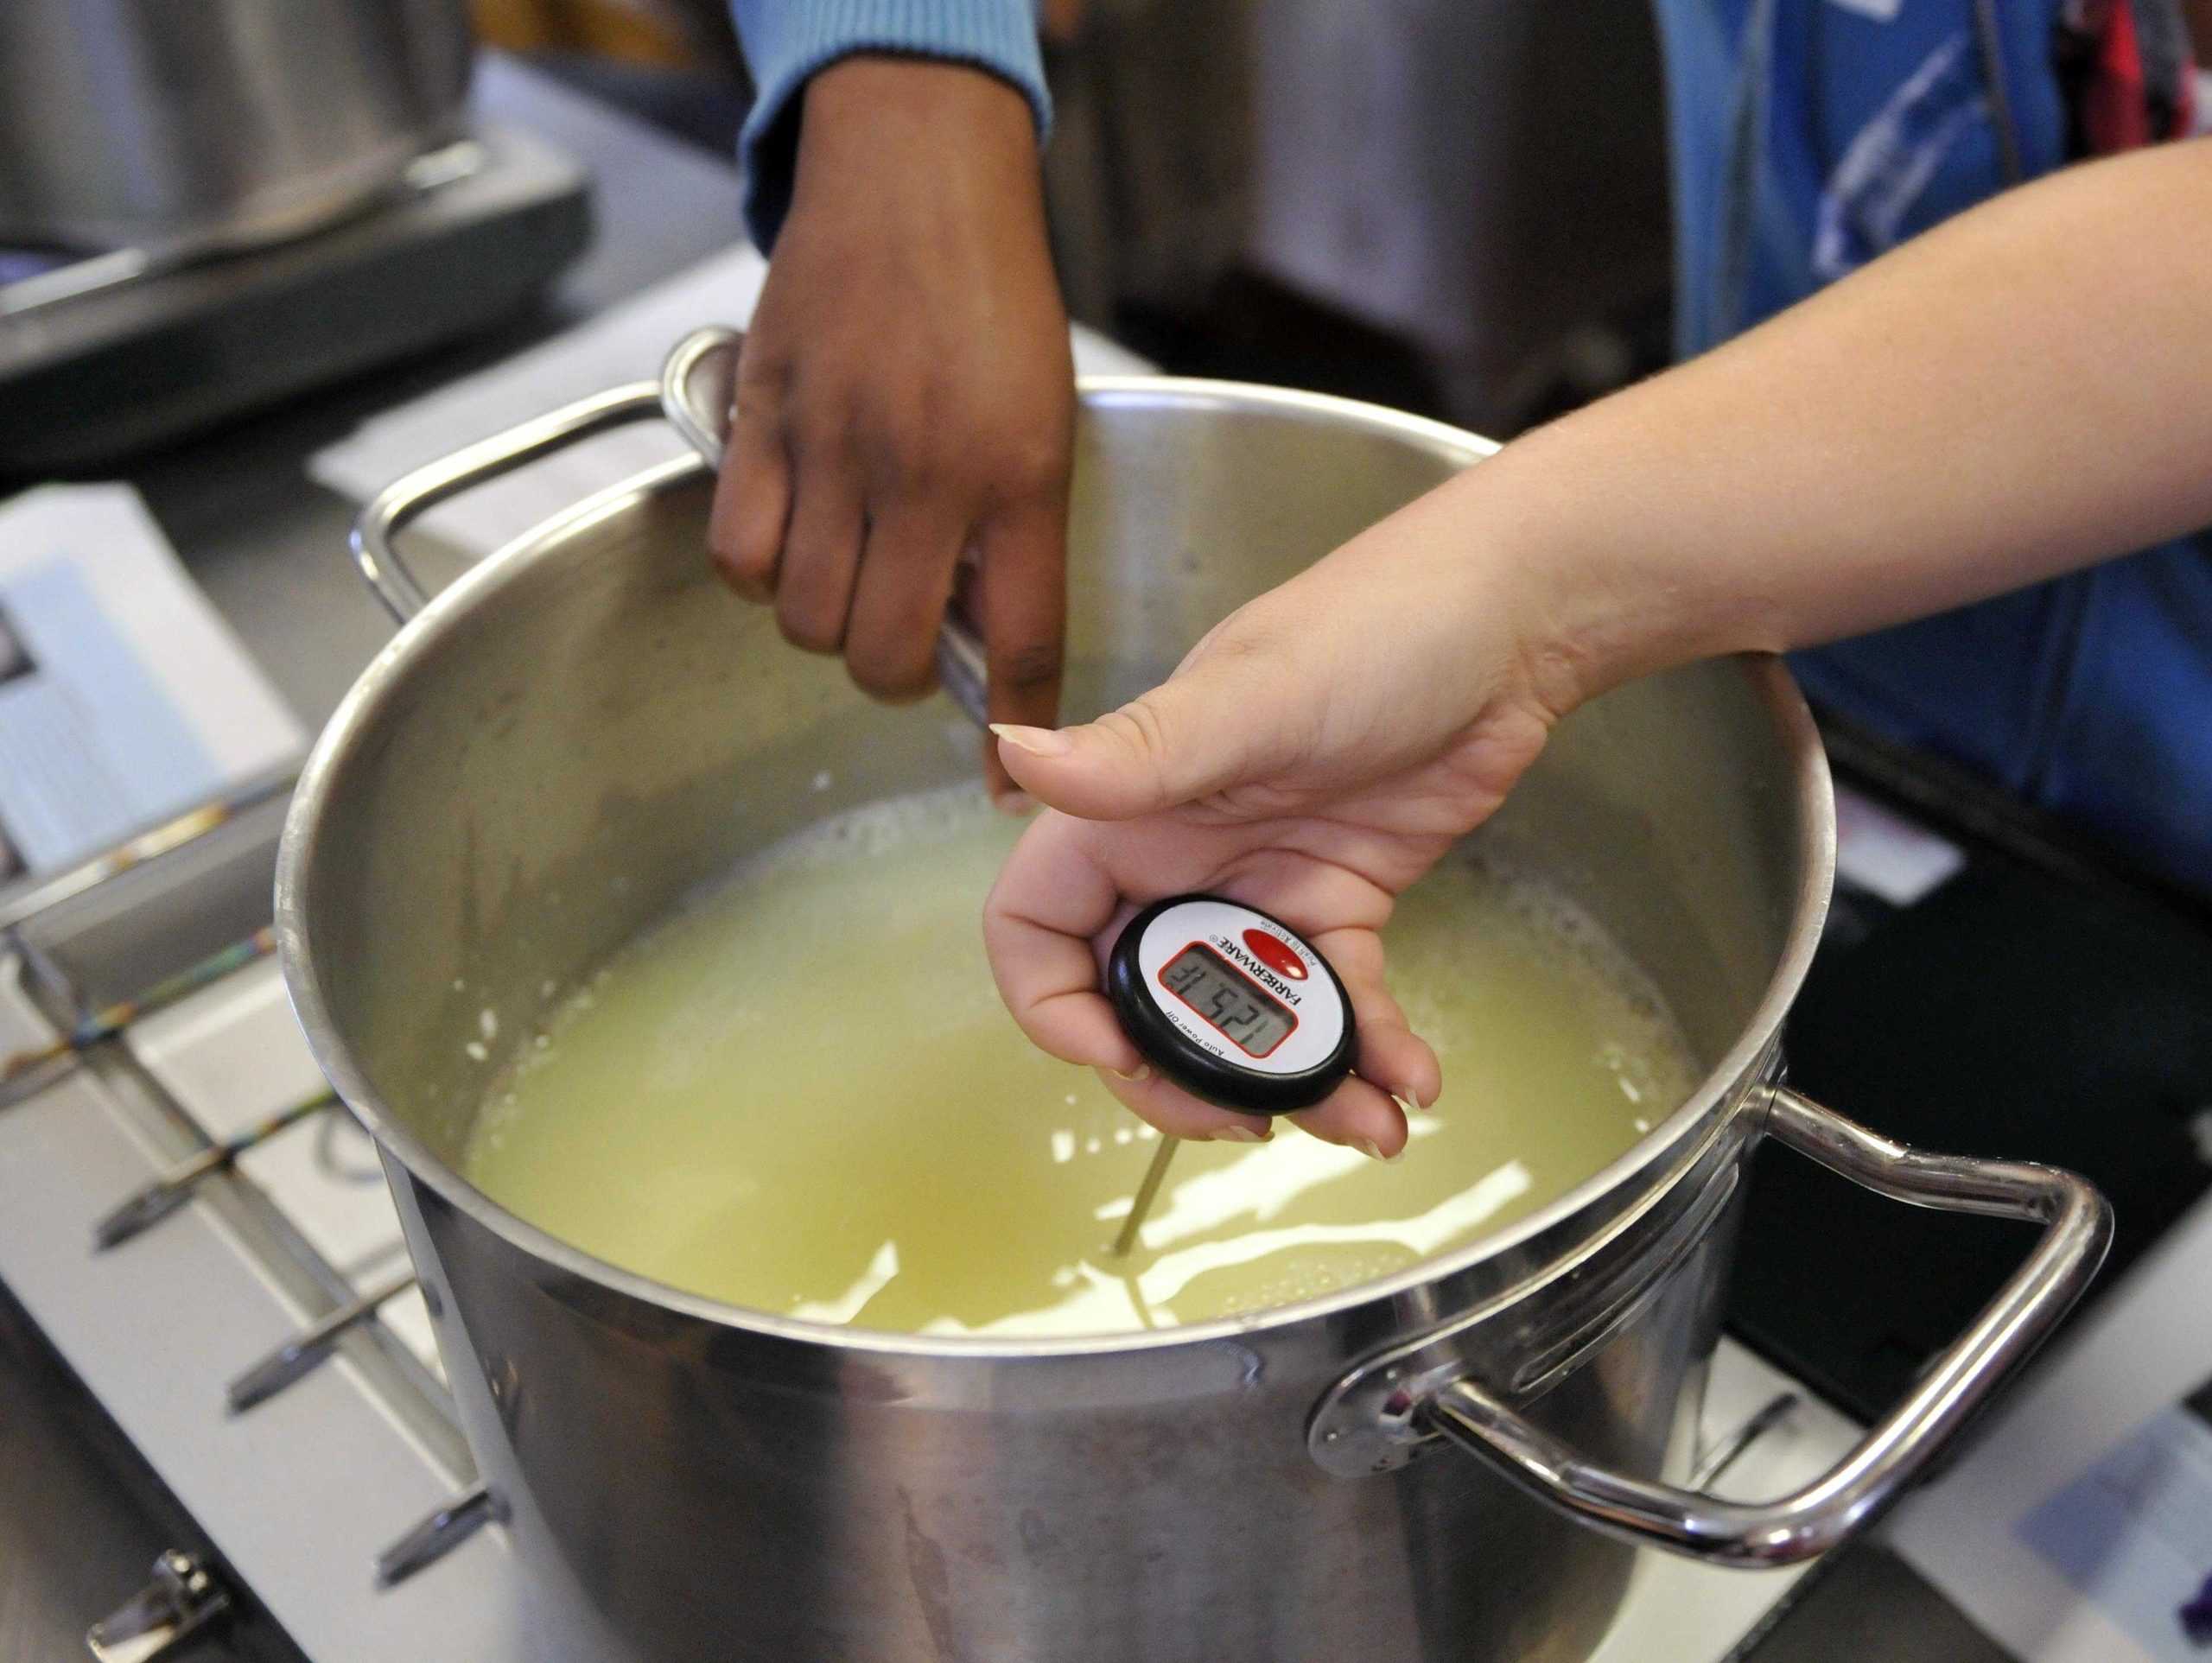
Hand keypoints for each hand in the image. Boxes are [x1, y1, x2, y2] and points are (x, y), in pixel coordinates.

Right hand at [709, 56, 1074, 805]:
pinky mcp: (762, 421)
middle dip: (895, 675)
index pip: (1020, 643)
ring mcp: (834, 446)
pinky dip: (757, 573)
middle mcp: (924, 473)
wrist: (917, 176)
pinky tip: (786, 542)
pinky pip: (738, 553)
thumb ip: (1013, 527)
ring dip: (825, 627)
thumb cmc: (992, 295)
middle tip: (904, 644)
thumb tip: (981, 633)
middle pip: (886, 654)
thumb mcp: (1043, 417)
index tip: (1006, 774)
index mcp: (1017, 476)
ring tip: (844, 585)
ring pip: (805, 618)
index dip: (1013, 729)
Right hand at [982, 485, 1594, 1156]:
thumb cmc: (1378, 627)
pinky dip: (1370, 1049)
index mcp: (1131, 809)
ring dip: (1295, 1083)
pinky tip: (1413, 1082)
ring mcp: (1262, 886)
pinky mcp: (1341, 901)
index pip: (1038, 927)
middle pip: (1138, 1003)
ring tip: (1367, 1122)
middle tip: (1250, 1121)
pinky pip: (1338, 1001)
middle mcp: (1181, 857)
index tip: (1119, 1055)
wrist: (1517, 621)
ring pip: (1244, 1019)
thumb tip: (1011, 754)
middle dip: (1184, 1077)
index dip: (1053, 1006)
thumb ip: (1139, 752)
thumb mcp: (1255, 697)